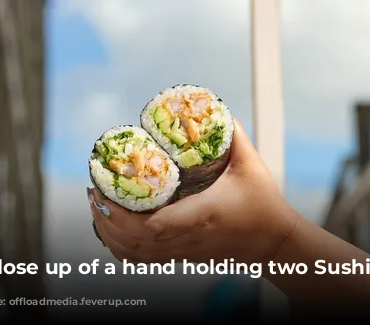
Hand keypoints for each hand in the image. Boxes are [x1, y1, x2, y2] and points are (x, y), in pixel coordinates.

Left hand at [87, 118, 299, 264]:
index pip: (153, 226)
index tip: (105, 191)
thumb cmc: (264, 203)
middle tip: (95, 193)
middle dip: (106, 219)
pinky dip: (122, 247)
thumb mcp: (251, 165)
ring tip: (99, 208)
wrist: (274, 242)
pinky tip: (114, 230)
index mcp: (202, 215)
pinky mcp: (183, 256)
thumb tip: (215, 109)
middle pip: (134, 241)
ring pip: (135, 254)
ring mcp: (184, 251)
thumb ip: (234, 136)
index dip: (122, 215)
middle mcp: (188, 237)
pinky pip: (144, 260)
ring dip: (110, 233)